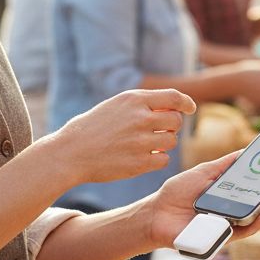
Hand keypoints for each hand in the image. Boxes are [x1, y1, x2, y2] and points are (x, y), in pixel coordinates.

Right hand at [54, 88, 195, 184]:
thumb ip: (142, 104)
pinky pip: (163, 159)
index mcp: (134, 99)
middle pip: (176, 121)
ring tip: (146, 144)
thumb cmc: (92, 128)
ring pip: (172, 141)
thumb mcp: (115, 105)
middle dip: (171, 127)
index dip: (186, 103)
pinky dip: (157, 159)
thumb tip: (173, 108)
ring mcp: (141, 141)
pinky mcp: (139, 162)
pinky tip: (143, 157)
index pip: (174, 97)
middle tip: (158, 131)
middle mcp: (140, 118)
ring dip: (164, 144)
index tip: (190, 109)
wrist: (70, 153)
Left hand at [147, 151, 259, 249]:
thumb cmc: (177, 193)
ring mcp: (233, 224)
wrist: (156, 214)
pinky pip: (246, 231)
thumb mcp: (204, 172)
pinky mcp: (225, 237)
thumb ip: (226, 165)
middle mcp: (238, 210)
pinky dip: (258, 221)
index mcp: (235, 194)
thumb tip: (248, 151)